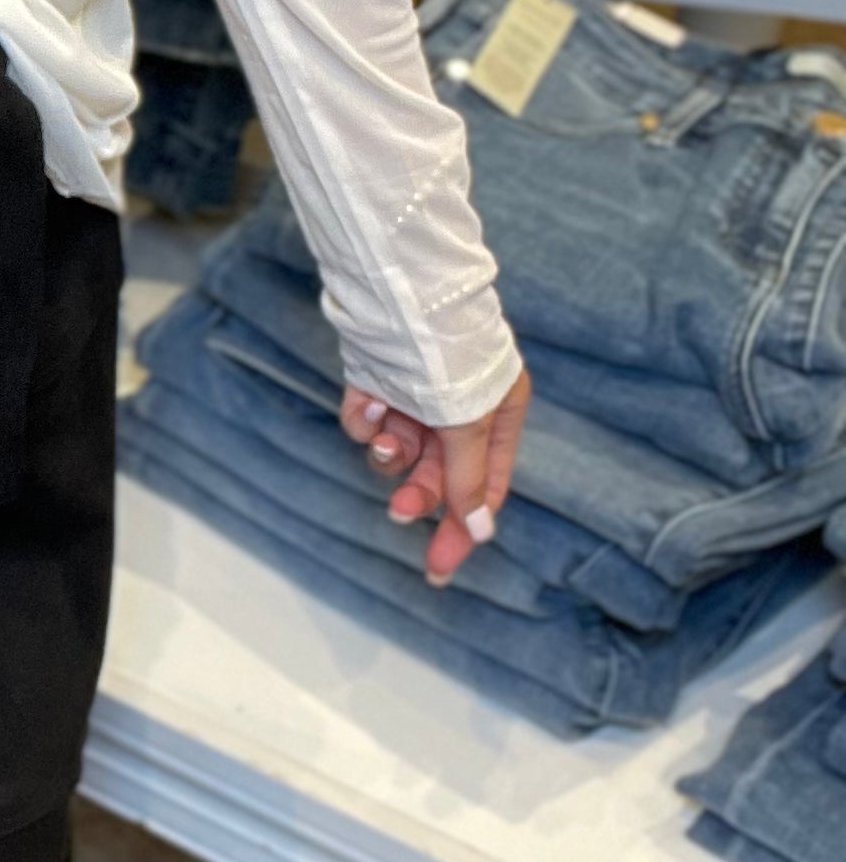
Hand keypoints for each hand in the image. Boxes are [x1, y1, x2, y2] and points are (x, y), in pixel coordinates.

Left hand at [338, 365, 531, 585]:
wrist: (398, 291)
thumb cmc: (447, 352)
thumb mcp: (467, 421)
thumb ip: (468, 478)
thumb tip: (480, 530)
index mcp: (497, 413)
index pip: (483, 487)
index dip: (460, 528)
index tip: (438, 570)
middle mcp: (458, 406)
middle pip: (437, 474)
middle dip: (417, 493)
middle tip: (398, 514)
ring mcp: (414, 393)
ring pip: (400, 450)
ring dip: (391, 454)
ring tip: (386, 438)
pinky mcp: (376, 380)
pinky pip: (369, 421)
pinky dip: (365, 420)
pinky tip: (367, 402)